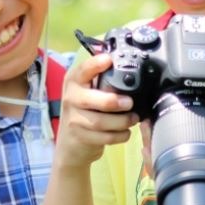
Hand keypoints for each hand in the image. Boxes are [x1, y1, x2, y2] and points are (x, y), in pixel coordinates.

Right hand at [55, 53, 138, 168]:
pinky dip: (119, 136)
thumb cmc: (85, 111)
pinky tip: (126, 132)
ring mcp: (73, 119)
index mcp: (74, 81)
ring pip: (99, 122)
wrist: (71, 144)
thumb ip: (103, 82)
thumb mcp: (88, 92)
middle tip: (130, 103)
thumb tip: (131, 72)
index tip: (109, 60)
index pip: (83, 70)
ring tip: (133, 118)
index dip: (95, 65)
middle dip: (112, 101)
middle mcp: (71, 98)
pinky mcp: (81, 137)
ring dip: (121, 121)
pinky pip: (104, 137)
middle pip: (90, 99)